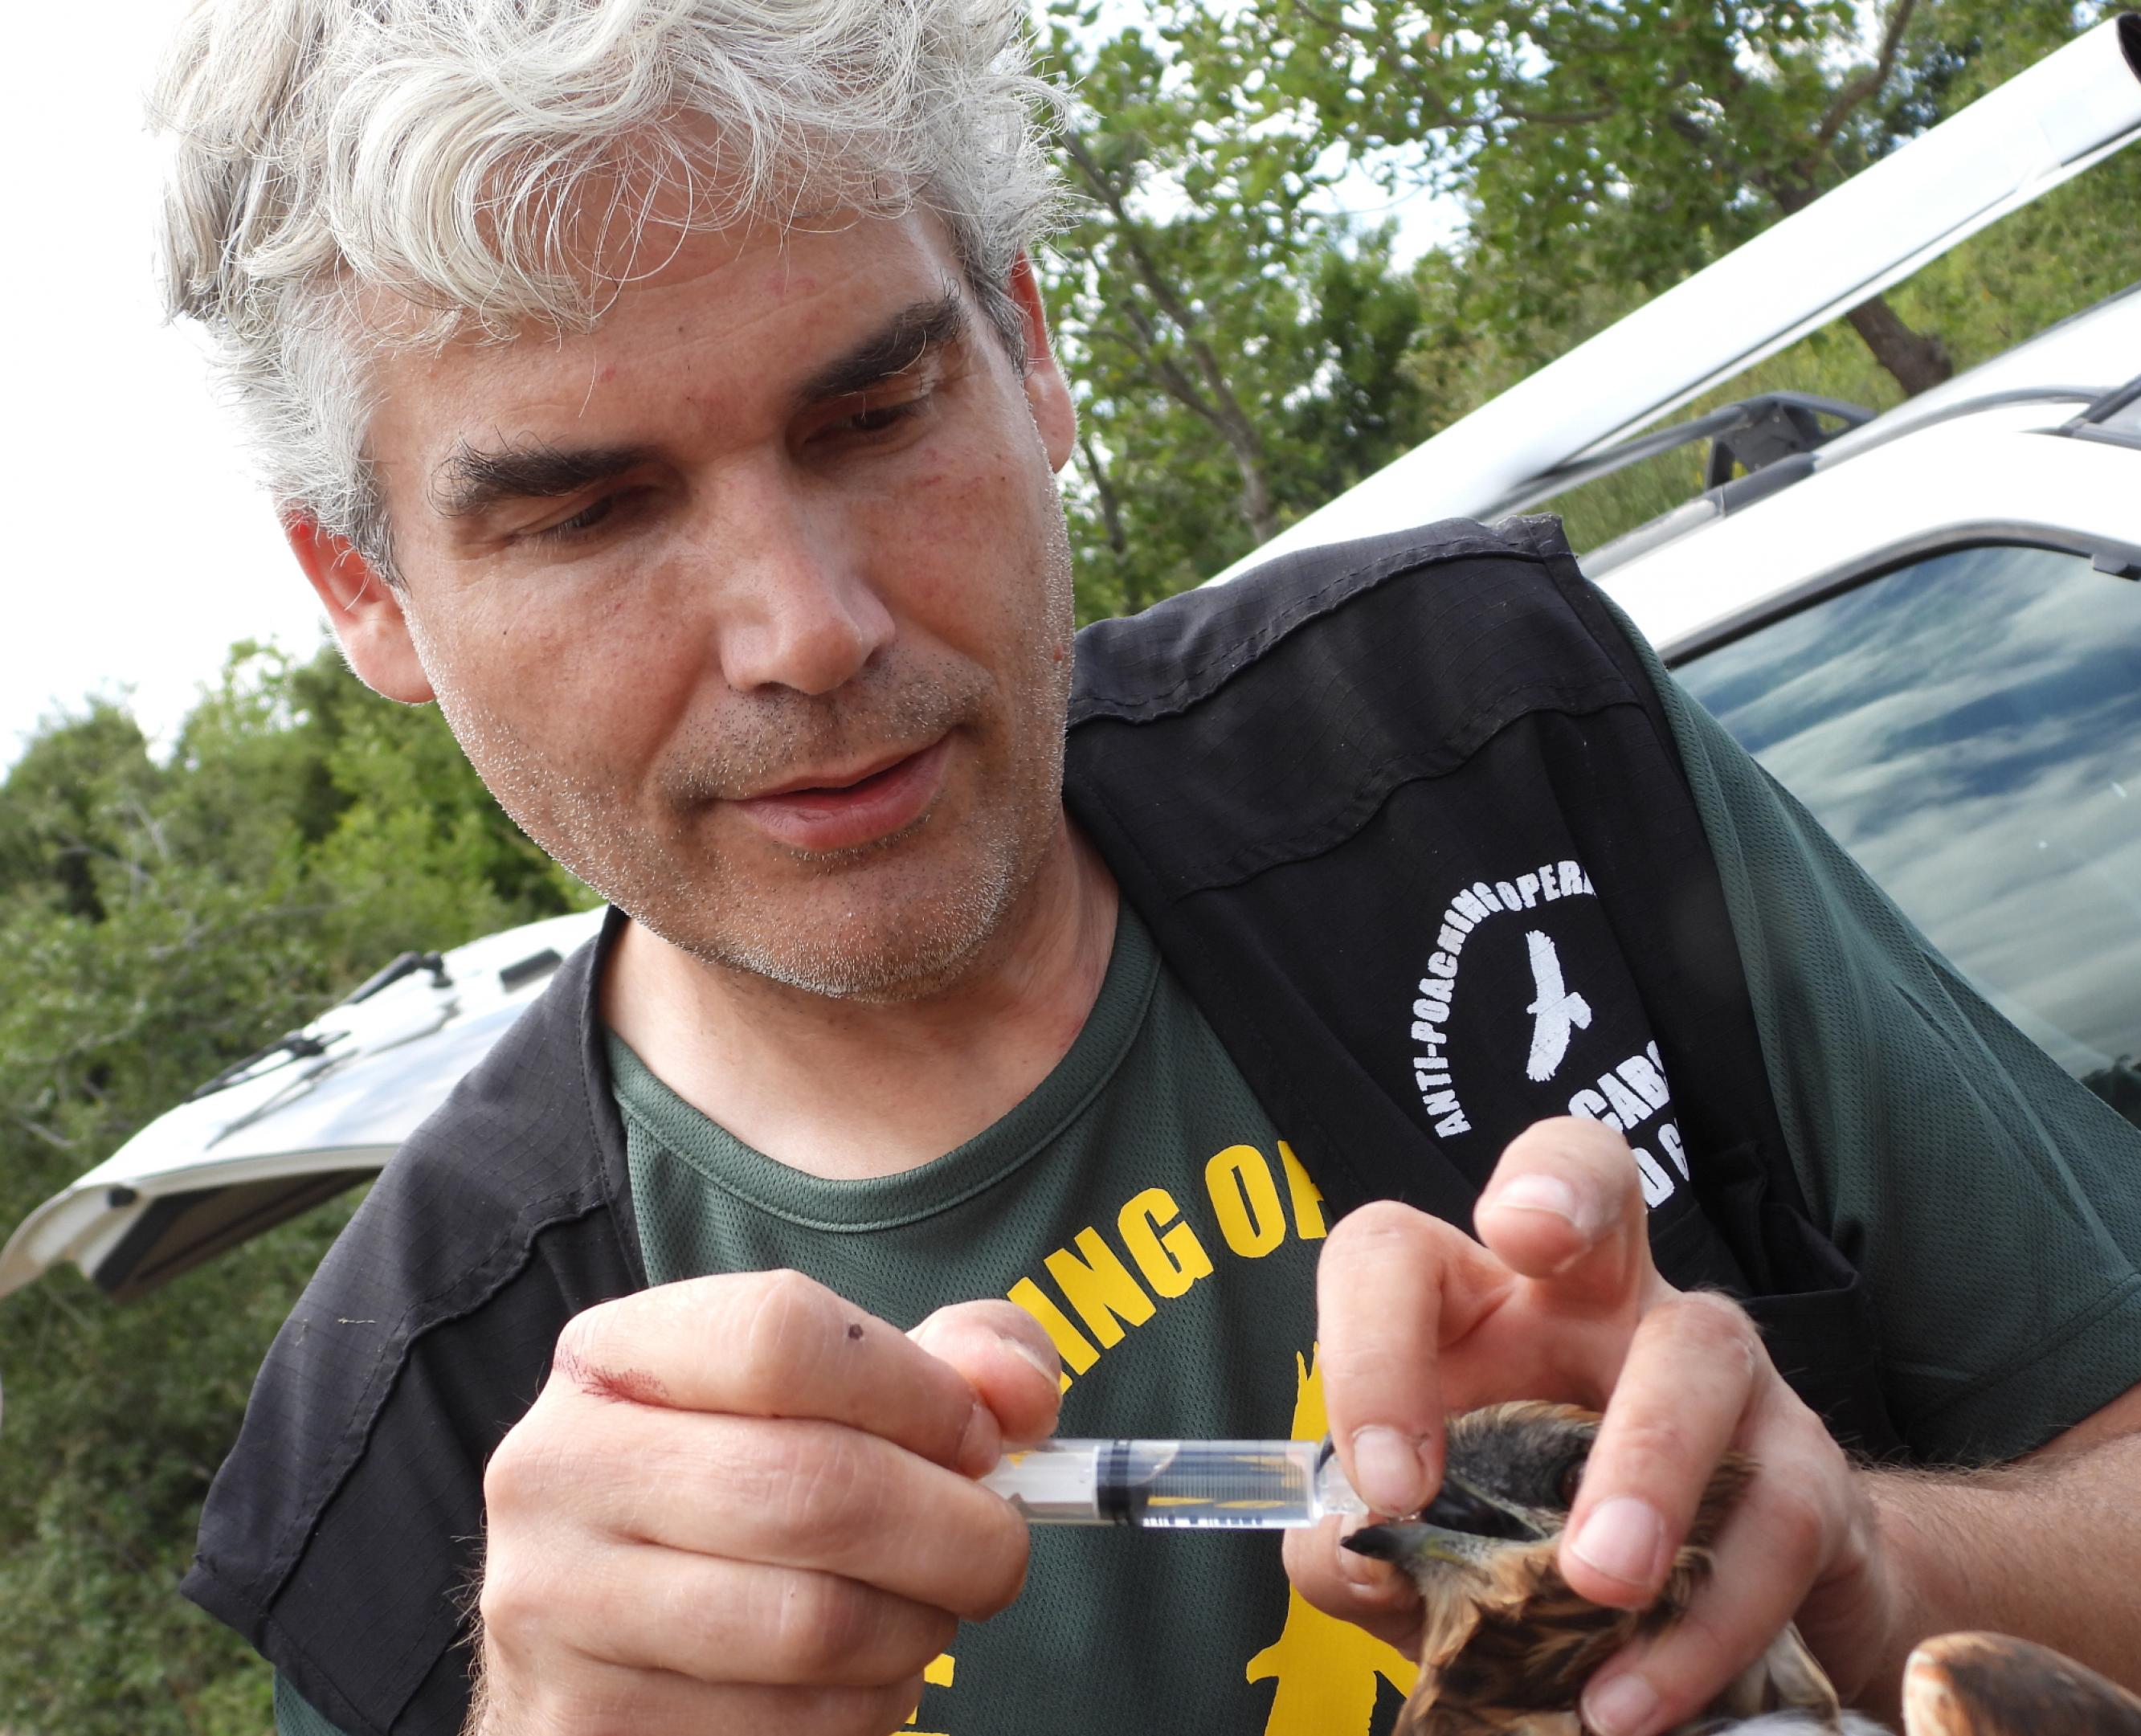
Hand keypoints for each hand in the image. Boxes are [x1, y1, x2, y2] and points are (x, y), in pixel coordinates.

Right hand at [470, 1272, 1061, 1735]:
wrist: (610, 1631)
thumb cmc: (748, 1484)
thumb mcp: (833, 1392)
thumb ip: (952, 1359)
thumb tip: (1019, 1395)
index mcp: (610, 1356)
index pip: (779, 1335)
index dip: (917, 1388)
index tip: (980, 1436)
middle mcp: (557, 1470)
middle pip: (813, 1490)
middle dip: (954, 1529)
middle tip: (999, 1546)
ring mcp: (556, 1607)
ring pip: (811, 1625)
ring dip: (918, 1628)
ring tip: (925, 1607)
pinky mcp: (586, 1725)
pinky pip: (787, 1730)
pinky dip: (867, 1709)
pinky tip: (860, 1675)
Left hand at [1283, 1117, 1897, 1733]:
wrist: (1712, 1632)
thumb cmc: (1532, 1554)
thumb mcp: (1428, 1557)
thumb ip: (1361, 1556)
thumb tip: (1352, 1555)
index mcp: (1477, 1308)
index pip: (1399, 1253)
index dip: (1373, 1338)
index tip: (1384, 1480)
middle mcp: (1598, 1300)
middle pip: (1589, 1164)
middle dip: (1559, 1184)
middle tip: (1528, 1239)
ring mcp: (1716, 1370)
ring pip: (1695, 1353)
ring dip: (1648, 1465)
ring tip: (1598, 1588)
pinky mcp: (1805, 1469)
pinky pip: (1773, 1515)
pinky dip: (1705, 1618)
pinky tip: (1639, 1696)